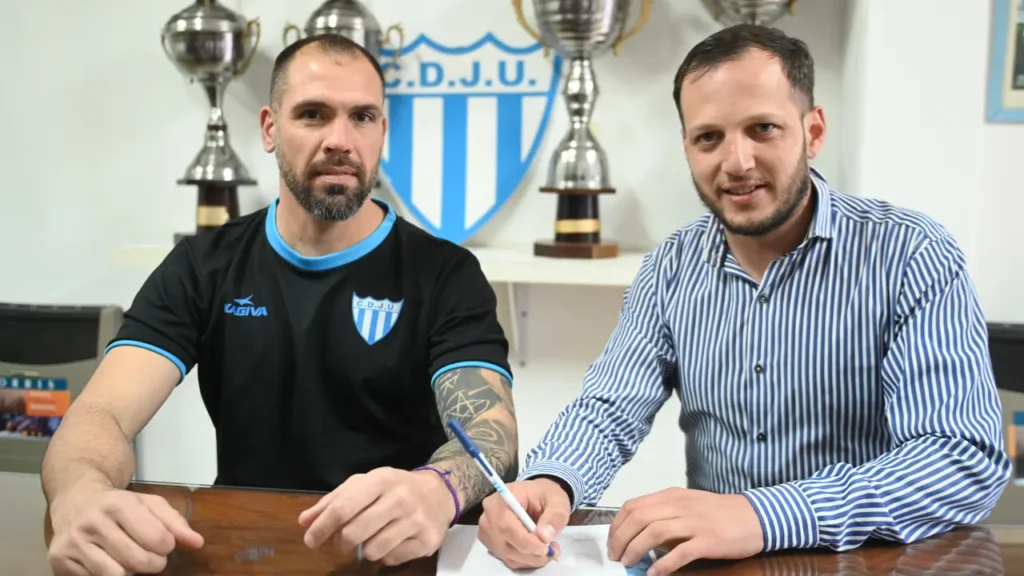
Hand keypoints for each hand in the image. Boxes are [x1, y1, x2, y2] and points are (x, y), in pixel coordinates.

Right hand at [47, 486, 203, 575]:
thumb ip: (174, 523)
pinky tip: (109, 562)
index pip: (156, 539)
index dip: (166, 547)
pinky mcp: (59, 561)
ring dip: (131, 573)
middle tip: (152, 558)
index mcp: (119, 505)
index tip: (163, 543)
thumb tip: (197, 543)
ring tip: (131, 560)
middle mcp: (93, 523)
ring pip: (116, 575)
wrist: (74, 499)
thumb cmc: (117, 504)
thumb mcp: (149, 504)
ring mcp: (74, 543)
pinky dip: (109, 575)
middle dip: (153, 564)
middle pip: (138, 561)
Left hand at [298, 467, 454, 565]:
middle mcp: (400, 498)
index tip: (310, 540)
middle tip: (343, 542)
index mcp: (381, 480)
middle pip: (355, 533)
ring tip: (371, 539)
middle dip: (342, 543)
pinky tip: (392, 542)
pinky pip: (391, 559)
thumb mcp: (365, 485)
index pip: (343, 508)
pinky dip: (385, 555)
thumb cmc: (394, 488)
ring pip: (372, 550)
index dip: (322, 527)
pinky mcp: (426, 540)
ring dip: (365, 550)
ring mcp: (415, 520)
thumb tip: (305, 521)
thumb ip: (334, 501)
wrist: (440, 494)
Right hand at [477, 478, 570, 569]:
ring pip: (508, 555)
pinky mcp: (491, 543)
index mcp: (503, 498)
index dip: (526, 542)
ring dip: (531, 559)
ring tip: (548, 550)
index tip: (546, 548)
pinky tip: (537, 552)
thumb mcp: (557, 500)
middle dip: (532, 553)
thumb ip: (554, 516)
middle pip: (505, 544)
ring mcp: (488, 531)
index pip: (506, 526)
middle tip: (553, 551)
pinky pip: (508, 559)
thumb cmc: (544, 495)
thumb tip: (545, 536)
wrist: (535, 496)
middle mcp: (489, 515)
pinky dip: (525, 560)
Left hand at [607, 487, 763, 575]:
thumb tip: (640, 536)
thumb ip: (665, 516)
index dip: (617, 526)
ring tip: (628, 564)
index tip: (612, 542)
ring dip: (635, 550)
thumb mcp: (688, 506)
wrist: (756, 516)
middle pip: (639, 518)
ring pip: (654, 532)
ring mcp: (694, 522)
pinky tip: (653, 573)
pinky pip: (680, 552)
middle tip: (616, 557)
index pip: (633, 506)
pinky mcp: (708, 540)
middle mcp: (679, 506)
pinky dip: (663, 564)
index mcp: (671, 496)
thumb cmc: (720, 513)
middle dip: (621, 539)